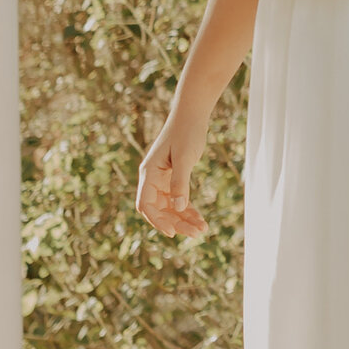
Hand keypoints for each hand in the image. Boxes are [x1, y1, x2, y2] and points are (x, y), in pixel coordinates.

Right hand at [137, 110, 208, 239]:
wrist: (192, 114)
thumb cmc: (186, 132)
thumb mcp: (183, 158)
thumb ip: (180, 182)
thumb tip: (178, 207)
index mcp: (149, 174)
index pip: (146, 205)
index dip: (157, 220)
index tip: (171, 233)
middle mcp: (152, 179)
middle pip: (159, 210)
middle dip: (176, 223)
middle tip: (196, 233)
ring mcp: (163, 180)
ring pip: (170, 208)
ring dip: (183, 219)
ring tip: (202, 230)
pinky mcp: (174, 178)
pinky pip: (179, 200)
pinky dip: (188, 210)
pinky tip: (200, 219)